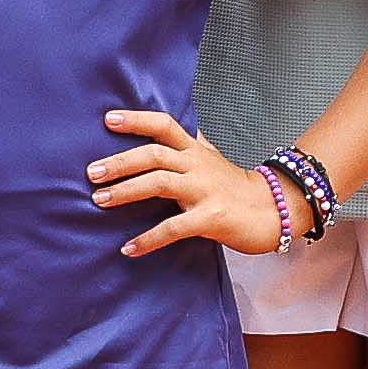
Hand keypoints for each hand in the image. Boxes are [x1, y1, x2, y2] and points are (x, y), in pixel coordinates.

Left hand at [90, 107, 291, 256]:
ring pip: (159, 183)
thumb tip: (164, 142)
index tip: (108, 120)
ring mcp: (205, 190)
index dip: (136, 120)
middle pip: (153, 154)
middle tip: (91, 173)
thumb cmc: (237, 189)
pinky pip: (173, 227)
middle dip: (120, 162)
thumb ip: (188, 152)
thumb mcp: (212, 162)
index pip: (164, 125)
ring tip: (99, 200)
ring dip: (125, 191)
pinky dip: (148, 239)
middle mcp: (198, 166)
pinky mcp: (211, 217)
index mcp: (196, 151)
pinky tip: (128, 249)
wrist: (276, 211)